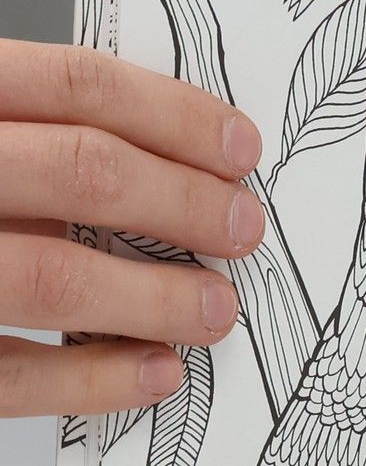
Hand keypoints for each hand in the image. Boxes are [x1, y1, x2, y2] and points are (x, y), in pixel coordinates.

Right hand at [0, 41, 262, 417]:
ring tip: (213, 310)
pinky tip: (149, 372)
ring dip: (153, 299)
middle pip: (83, 173)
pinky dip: (89, 379)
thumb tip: (168, 160)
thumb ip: (32, 130)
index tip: (238, 149)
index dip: (176, 116)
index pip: (79, 86)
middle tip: (241, 229)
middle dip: (184, 205)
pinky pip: (2, 372)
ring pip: (51, 276)